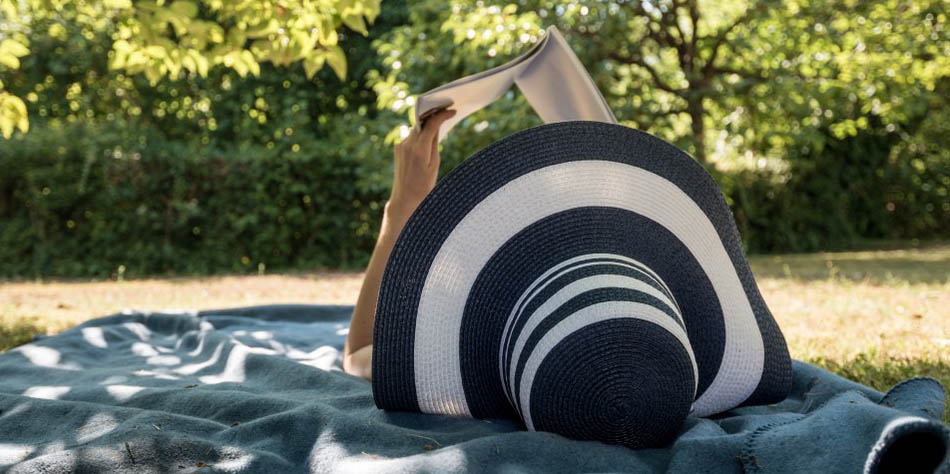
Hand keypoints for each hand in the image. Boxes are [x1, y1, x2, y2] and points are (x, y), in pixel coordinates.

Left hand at [387, 108, 455, 226]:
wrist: (405, 198)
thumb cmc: (424, 185)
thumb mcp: (434, 164)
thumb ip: (434, 143)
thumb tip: (437, 126)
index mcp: (419, 150)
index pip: (431, 124)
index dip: (442, 115)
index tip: (452, 110)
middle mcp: (407, 144)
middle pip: (422, 122)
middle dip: (434, 115)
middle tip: (447, 109)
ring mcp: (400, 146)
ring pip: (417, 128)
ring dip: (427, 124)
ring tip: (439, 120)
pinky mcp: (398, 148)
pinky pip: (411, 136)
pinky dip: (420, 133)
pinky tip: (428, 134)